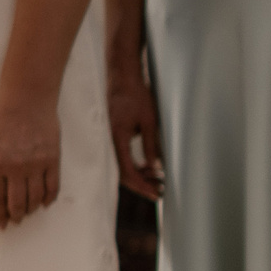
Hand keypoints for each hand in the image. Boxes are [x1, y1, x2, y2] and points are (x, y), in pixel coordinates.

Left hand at [0, 89, 59, 227]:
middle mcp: (15, 167)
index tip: (2, 225)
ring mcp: (35, 165)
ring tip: (30, 211)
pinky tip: (45, 202)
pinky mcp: (52, 160)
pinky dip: (49, 198)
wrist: (27, 100)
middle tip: (17, 221)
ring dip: (32, 208)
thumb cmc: (1, 120)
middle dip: (16, 216)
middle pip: (17, 202)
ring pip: (36, 198)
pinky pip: (53, 187)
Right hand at [106, 55, 164, 198]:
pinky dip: (136, 164)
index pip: (127, 171)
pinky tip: (149, 167)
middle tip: (161, 191)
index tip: (156, 194)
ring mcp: (111, 138)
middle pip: (123, 173)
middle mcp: (110, 140)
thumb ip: (151, 145)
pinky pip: (123, 156)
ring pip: (123, 165)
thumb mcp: (149, 121)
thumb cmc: (136, 95)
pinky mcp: (114, 135)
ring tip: (159, 180)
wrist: (123, 77)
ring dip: (141, 175)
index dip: (142, 186)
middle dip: (142, 185)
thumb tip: (155, 167)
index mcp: (117, 138)